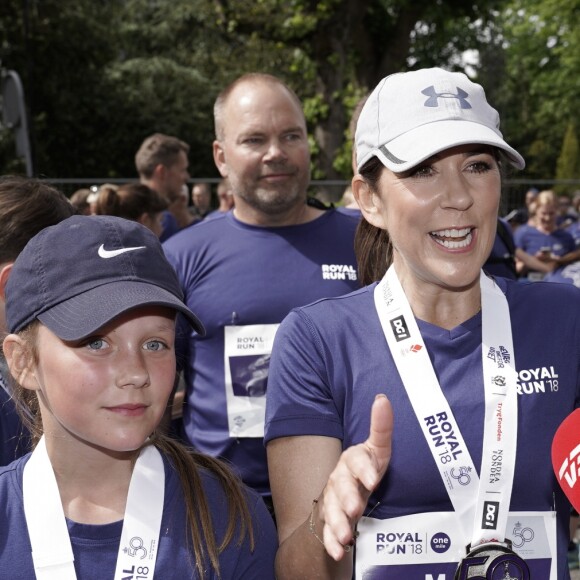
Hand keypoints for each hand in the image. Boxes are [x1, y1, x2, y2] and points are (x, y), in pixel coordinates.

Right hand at [315, 394, 392, 559]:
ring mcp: (332, 500)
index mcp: (351, 460)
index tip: (374, 479)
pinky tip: (339, 551)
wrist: (345, 492)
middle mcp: (339, 479)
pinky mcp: (330, 520)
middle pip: (340, 486)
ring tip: (347, 535)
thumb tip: (382, 398)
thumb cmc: (365, 469)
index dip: (363, 469)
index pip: (355, 461)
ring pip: (331, 509)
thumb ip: (381, 427)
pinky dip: (331, 542)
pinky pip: (327, 531)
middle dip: (346, 497)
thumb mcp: (377, 449)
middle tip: (355, 508)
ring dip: (337, 522)